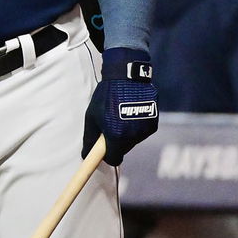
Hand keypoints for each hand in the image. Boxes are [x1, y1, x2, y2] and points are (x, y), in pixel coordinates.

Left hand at [82, 48, 158, 165]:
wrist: (126, 78)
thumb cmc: (105, 96)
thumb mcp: (92, 116)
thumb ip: (89, 137)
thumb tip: (85, 154)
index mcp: (116, 136)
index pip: (113, 159)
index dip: (106, 156)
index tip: (102, 150)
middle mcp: (133, 136)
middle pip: (123, 149)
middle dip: (115, 143)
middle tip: (109, 126)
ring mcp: (145, 131)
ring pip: (133, 141)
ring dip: (126, 134)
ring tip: (119, 115)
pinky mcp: (153, 124)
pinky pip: (142, 132)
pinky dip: (136, 127)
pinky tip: (130, 112)